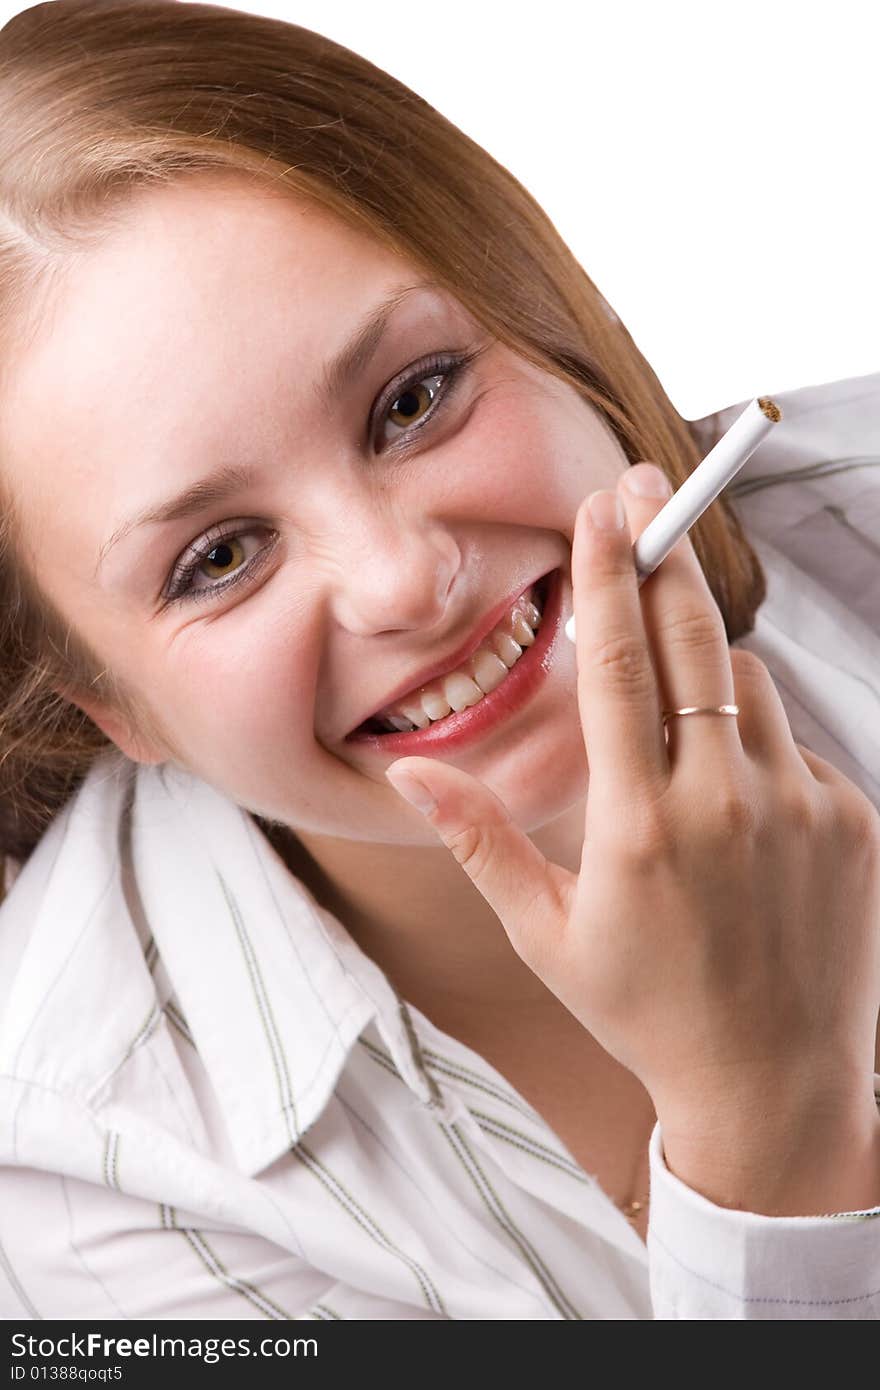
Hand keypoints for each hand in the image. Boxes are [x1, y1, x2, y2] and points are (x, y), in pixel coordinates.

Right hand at [384, 462, 879, 1201]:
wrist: (772, 1083)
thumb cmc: (642, 1008)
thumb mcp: (544, 934)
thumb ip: (479, 839)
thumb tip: (408, 774)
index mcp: (638, 827)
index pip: (615, 667)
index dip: (604, 575)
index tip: (603, 506)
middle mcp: (724, 804)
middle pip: (694, 637)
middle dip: (663, 553)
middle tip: (646, 487)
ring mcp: (799, 807)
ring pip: (748, 681)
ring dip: (708, 667)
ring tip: (678, 723)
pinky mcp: (849, 819)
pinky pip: (793, 740)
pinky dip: (755, 743)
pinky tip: (735, 805)